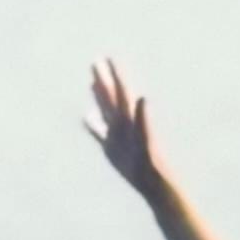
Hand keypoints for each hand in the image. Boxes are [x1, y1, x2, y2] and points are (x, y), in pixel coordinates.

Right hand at [87, 59, 158, 195]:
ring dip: (100, 97)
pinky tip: (86, 116)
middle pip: (112, 96)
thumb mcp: (148, 141)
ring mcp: (117, 134)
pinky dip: (92, 124)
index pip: (122, 91)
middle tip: (96, 60)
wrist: (154, 181)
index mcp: (131, 118)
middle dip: (104, 79)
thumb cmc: (153, 164)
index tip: (109, 57)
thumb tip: (143, 97)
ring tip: (93, 82)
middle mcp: (124, 123)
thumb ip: (145, 119)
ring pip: (105, 110)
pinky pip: (99, 132)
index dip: (115, 74)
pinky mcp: (112, 148)